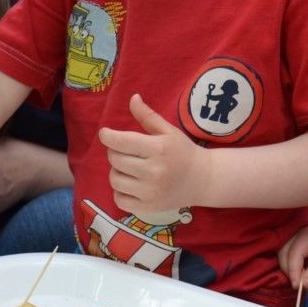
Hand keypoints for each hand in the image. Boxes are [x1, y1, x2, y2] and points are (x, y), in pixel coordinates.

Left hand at [98, 94, 208, 214]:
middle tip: (124, 150)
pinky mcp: (147, 208)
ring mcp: (150, 192)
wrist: (202, 180)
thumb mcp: (168, 130)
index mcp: (158, 149)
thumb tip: (132, 98)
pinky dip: (120, 191)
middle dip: (115, 151)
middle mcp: (153, 171)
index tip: (105, 133)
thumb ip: (147, 115)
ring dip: (116, 170)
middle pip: (115, 159)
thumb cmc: (183, 151)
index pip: (121, 141)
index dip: (108, 136)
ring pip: (114, 179)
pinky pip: (119, 199)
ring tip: (128, 166)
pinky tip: (130, 183)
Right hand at [278, 225, 307, 289]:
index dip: (293, 271)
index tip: (297, 287)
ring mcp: (297, 245)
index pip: (293, 254)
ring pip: (286, 262)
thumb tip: (303, 285)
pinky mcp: (298, 253)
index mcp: (306, 236)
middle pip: (284, 257)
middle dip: (293, 273)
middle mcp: (298, 238)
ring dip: (297, 274)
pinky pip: (291, 265)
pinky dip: (300, 274)